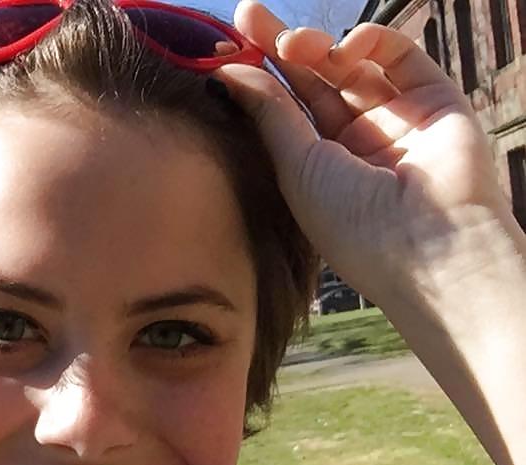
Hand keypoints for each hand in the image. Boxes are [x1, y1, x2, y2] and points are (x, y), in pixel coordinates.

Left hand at [215, 1, 509, 307]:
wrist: (426, 245)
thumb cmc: (351, 224)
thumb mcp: (297, 167)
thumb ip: (268, 115)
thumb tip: (227, 71)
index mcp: (319, 170)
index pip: (284, 112)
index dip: (258, 77)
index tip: (228, 43)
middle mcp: (355, 145)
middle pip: (312, 83)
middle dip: (280, 47)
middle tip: (247, 16)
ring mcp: (395, 122)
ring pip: (352, 67)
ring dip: (319, 47)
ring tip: (292, 44)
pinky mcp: (434, 101)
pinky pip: (400, 58)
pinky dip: (374, 41)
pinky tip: (347, 46)